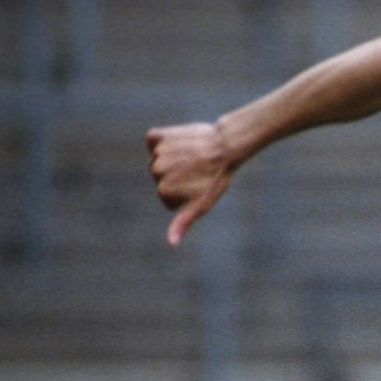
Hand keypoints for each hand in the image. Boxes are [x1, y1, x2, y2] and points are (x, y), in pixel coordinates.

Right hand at [146, 122, 235, 246]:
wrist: (226, 147)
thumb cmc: (216, 179)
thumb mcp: (201, 205)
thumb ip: (182, 223)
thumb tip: (171, 244)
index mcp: (163, 192)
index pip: (168, 196)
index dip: (185, 193)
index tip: (198, 186)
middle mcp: (154, 172)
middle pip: (163, 178)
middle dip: (178, 176)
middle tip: (197, 171)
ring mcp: (155, 154)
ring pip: (160, 160)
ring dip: (175, 158)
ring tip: (193, 158)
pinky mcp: (157, 136)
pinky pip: (154, 139)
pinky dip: (163, 140)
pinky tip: (181, 143)